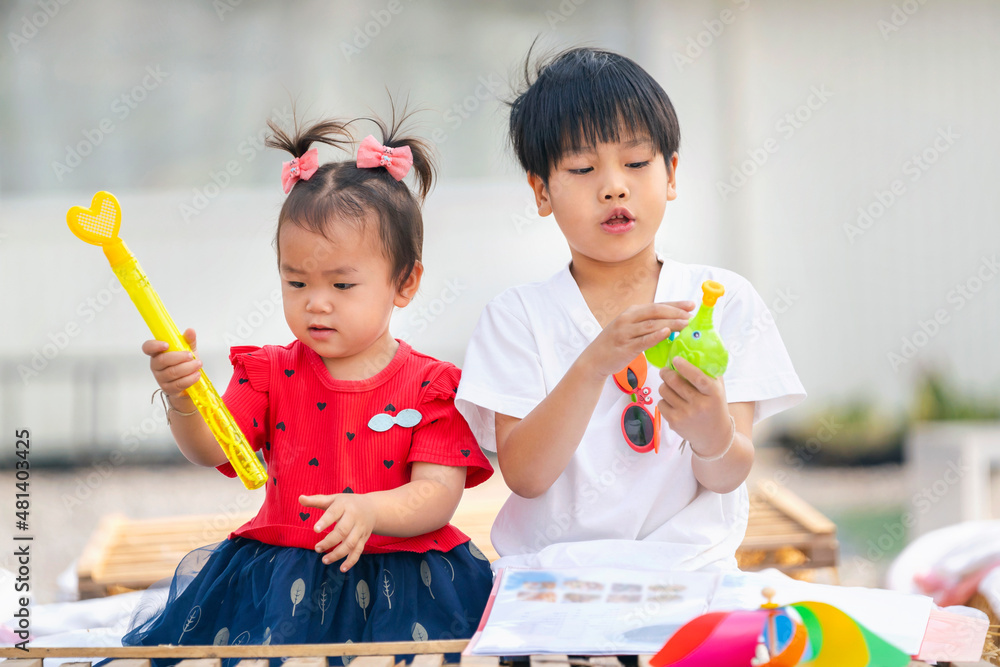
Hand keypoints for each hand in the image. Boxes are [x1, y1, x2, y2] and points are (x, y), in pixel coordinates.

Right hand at [141, 328, 200, 404]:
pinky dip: (189, 379)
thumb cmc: (184, 363)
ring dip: (187, 368)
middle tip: (190, 355)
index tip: (166, 344)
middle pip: (162, 360)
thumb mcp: (188, 350)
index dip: (154, 345)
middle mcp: (156, 366)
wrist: (189, 383)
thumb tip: (190, 331)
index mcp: (157, 353)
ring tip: (198, 364)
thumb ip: (189, 340)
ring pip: (172, 372)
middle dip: (178, 357)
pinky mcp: (168, 389)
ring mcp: (160, 378)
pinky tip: (196, 375)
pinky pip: (178, 384)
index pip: (148, 347)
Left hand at [300, 493, 376, 571]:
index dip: (325, 521)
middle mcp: (354, 517)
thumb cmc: (347, 503)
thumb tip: (300, 498)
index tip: (315, 529)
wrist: (373, 508)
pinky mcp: (364, 539)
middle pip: (342, 531)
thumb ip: (316, 500)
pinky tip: (342, 568)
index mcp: (344, 505)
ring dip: (338, 554)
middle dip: (329, 542)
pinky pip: (358, 551)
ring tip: (324, 560)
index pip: (334, 513)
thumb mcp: (333, 499)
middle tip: (317, 548)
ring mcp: (360, 529)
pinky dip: (351, 561)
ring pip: (350, 543)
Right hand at [578, 301, 693, 380]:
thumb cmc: (615, 344)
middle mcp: (627, 319)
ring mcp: (625, 332)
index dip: (675, 304)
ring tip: (685, 325)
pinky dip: (656, 335)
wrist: (594, 359)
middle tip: (691, 316)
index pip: (657, 305)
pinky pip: (643, 340)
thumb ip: (647, 325)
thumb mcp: (629, 329)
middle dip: (675, 312)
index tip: (691, 305)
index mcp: (631, 312)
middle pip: (655, 312)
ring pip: (651, 325)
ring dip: (670, 323)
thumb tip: (672, 325)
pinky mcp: (625, 347)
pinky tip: (667, 333)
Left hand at [658, 356, 731, 456]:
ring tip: (670, 386)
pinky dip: (664, 398)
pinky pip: (661, 403)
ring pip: (664, 391)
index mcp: (713, 394)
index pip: (697, 377)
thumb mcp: (718, 390)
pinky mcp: (675, 423)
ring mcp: (686, 415)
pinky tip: (672, 400)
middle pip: (675, 382)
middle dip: (666, 373)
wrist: (715, 436)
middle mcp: (700, 405)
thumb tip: (698, 350)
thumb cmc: (715, 407)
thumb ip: (710, 372)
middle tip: (665, 370)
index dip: (684, 366)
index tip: (676, 359)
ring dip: (664, 385)